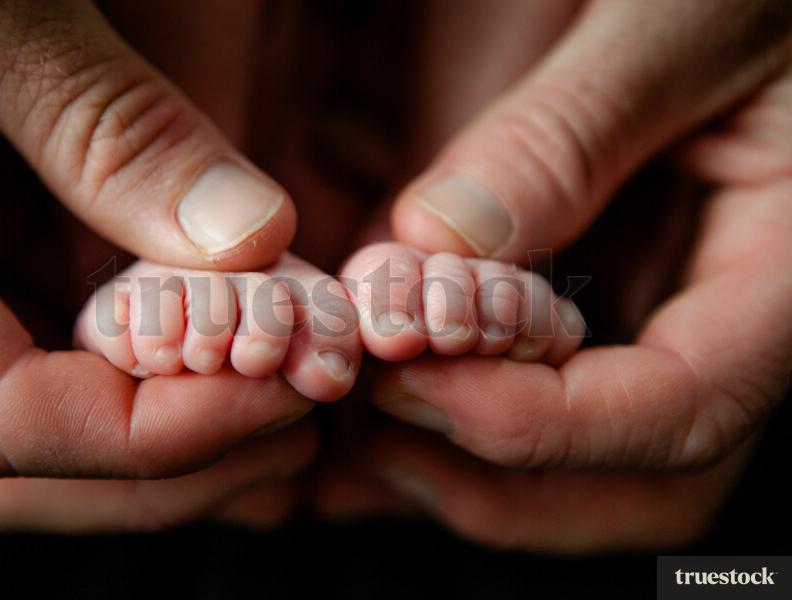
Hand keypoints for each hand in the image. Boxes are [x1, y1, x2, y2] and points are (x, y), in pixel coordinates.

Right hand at [0, 0, 308, 530]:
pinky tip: (256, 336)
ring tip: (299, 387)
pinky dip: (176, 358)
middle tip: (304, 416)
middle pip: (32, 459)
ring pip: (65, 416)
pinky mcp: (2, 246)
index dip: (147, 436)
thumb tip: (249, 239)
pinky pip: (84, 341)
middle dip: (179, 461)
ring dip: (191, 426)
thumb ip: (99, 123)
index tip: (278, 394)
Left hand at [320, 0, 791, 549]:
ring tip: (363, 433)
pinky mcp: (630, 304)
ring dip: (478, 471)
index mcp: (788, 273)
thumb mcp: (676, 24)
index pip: (683, 406)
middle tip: (375, 428)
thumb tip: (442, 244)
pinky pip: (562, 400)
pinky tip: (393, 395)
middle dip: (501, 478)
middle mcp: (738, 323)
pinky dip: (472, 421)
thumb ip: (573, 130)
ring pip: (600, 466)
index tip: (413, 383)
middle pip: (642, 480)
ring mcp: (681, 323)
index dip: (541, 422)